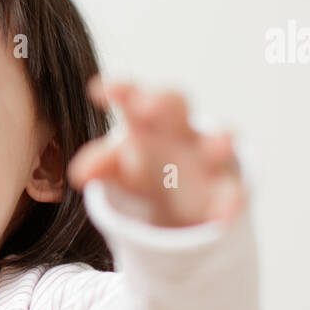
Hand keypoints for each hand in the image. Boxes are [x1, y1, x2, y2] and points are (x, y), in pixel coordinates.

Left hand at [67, 78, 245, 226]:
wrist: (182, 190)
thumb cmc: (144, 164)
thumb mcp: (119, 165)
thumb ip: (101, 165)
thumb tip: (78, 174)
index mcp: (147, 118)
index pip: (134, 96)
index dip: (121, 91)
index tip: (99, 90)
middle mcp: (180, 129)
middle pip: (177, 104)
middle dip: (164, 102)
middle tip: (147, 105)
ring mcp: (208, 155)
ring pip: (218, 141)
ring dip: (219, 141)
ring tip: (218, 146)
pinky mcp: (227, 187)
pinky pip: (231, 192)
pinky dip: (228, 204)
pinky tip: (220, 219)